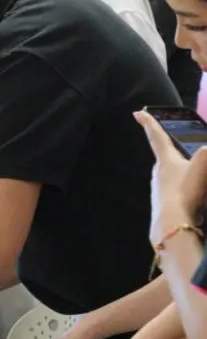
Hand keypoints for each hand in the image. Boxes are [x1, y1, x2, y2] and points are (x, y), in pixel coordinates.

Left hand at [135, 111, 206, 243]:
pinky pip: (175, 195)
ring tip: (193, 178)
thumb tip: (206, 151)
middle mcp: (158, 174)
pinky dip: (183, 193)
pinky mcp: (163, 209)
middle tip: (177, 149)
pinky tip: (193, 200)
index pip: (156, 136)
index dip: (148, 122)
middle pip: (164, 159)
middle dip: (171, 153)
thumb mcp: (205, 164)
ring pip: (170, 178)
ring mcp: (159, 192)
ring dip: (180, 176)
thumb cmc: (186, 192)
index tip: (137, 112)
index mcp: (165, 160)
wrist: (173, 226)